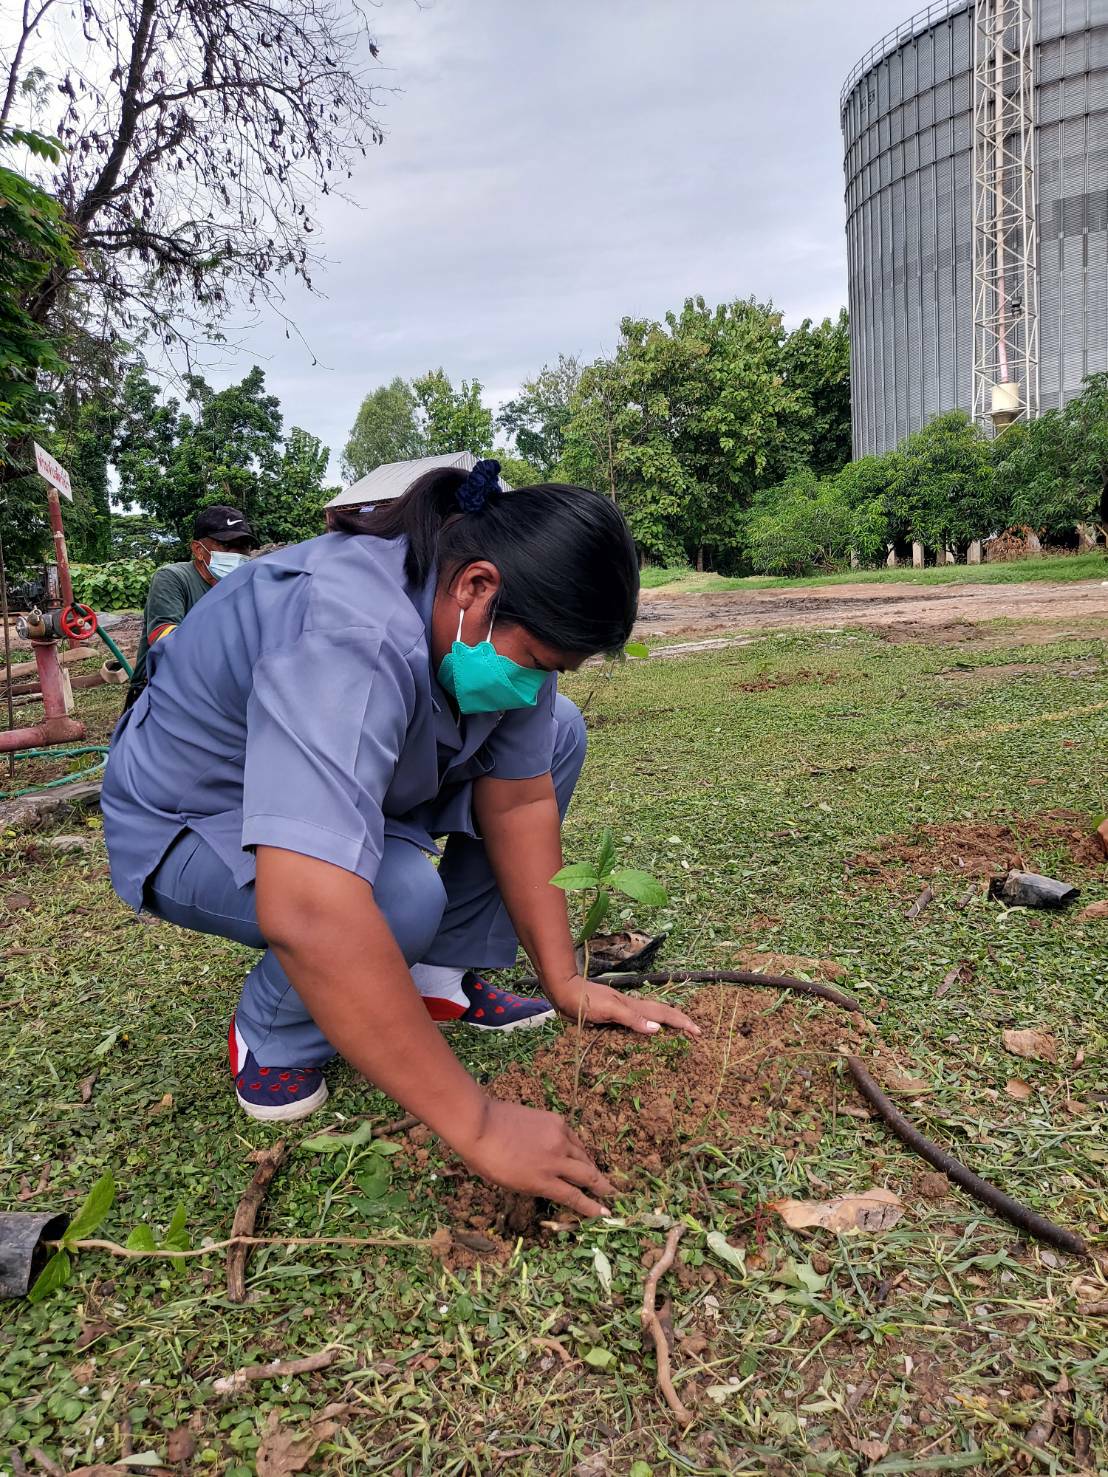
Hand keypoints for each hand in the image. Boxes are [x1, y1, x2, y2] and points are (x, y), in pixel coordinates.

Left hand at [456, 1099, 614, 1217]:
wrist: (481, 1126)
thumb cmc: (489, 1161)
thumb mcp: (514, 1184)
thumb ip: (538, 1185)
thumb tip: (554, 1185)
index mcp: (542, 1181)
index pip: (574, 1197)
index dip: (591, 1208)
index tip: (606, 1213)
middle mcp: (555, 1160)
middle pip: (587, 1175)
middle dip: (602, 1187)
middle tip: (612, 1193)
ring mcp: (558, 1138)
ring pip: (583, 1155)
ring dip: (591, 1166)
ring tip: (596, 1174)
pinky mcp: (556, 1121)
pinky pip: (573, 1138)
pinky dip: (578, 1148)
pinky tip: (578, 1152)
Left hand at [545, 975, 700, 1037]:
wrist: (564, 992)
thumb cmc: (585, 1001)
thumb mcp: (610, 1009)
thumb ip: (633, 1018)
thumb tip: (658, 1029)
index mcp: (634, 1006)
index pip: (664, 1015)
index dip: (681, 1022)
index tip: (698, 1031)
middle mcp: (631, 1008)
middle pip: (660, 1013)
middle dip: (679, 1021)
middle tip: (694, 1032)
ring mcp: (621, 1010)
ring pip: (649, 1017)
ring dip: (665, 1024)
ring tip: (676, 1033)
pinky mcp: (611, 1015)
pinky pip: (636, 1022)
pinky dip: (647, 1027)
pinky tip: (643, 1033)